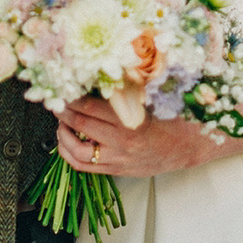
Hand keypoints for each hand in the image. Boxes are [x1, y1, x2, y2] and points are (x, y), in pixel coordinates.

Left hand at [56, 96, 217, 178]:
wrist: (187, 145)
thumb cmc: (171, 116)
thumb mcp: (150, 97)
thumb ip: (125, 88)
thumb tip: (100, 72)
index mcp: (128, 119)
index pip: (89, 105)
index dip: (71, 96)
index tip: (63, 86)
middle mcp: (120, 140)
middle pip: (79, 123)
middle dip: (63, 110)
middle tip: (55, 100)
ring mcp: (117, 158)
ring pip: (76, 150)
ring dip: (62, 134)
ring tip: (60, 122)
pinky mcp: (116, 170)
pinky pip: (84, 167)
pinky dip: (69, 154)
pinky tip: (66, 142)